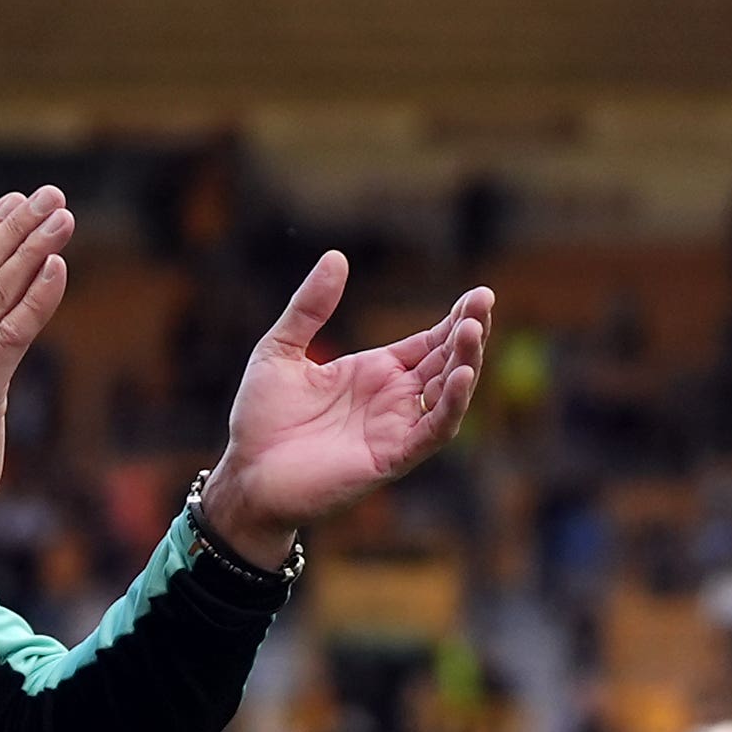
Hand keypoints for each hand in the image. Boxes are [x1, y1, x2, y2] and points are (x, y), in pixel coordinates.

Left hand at [203, 255, 493, 551]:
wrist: (246, 475)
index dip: (455, 318)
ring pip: (448, 394)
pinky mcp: (391, 458)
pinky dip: (450, 405)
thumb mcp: (280, 349)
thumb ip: (309, 307)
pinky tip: (461, 376)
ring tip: (472, 329)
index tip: (479, 292)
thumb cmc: (261, 419)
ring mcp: (395, 429)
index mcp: (375, 372)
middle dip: (469, 332)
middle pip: (446, 362)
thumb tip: (336, 257)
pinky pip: (432, 431)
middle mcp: (393, 399)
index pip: (429, 342)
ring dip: (465, 362)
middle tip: (485, 300)